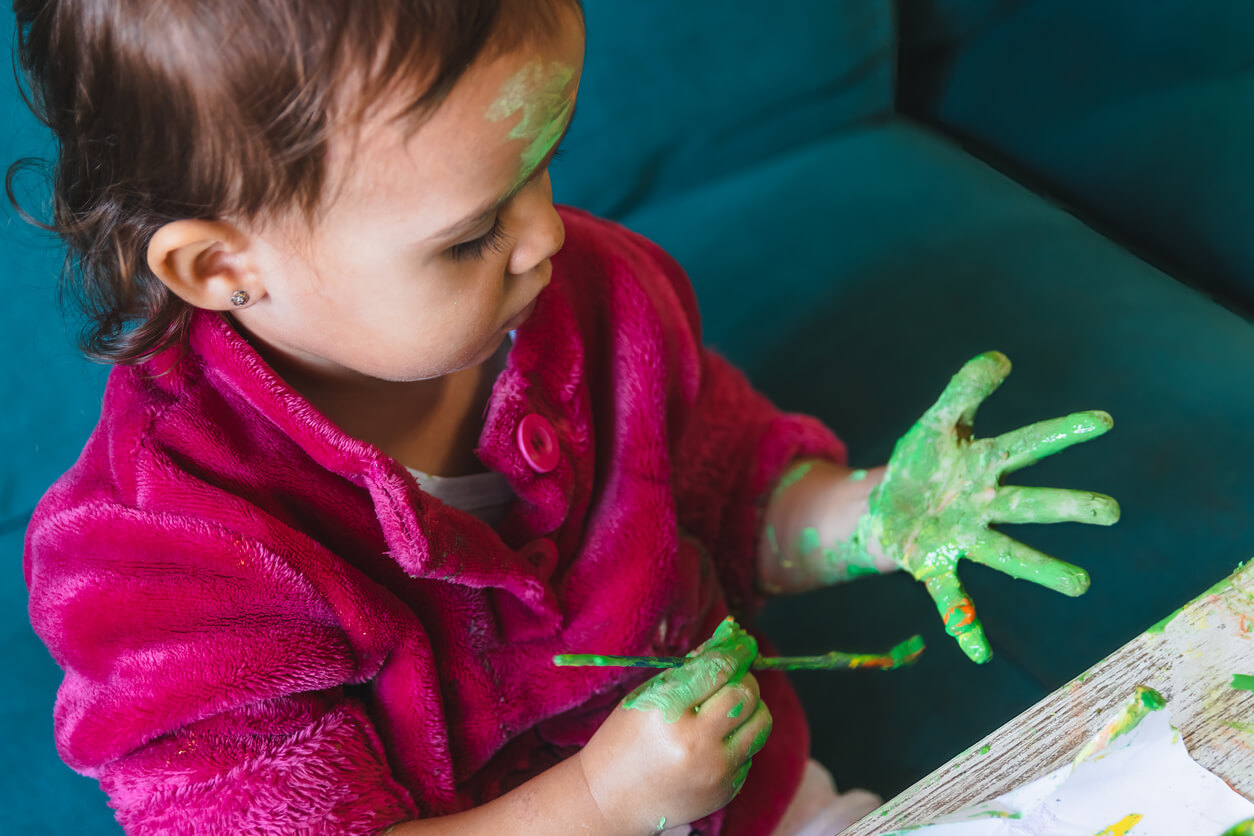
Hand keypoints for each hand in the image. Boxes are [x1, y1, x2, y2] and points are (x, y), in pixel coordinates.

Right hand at [577, 618, 772, 832]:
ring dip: (751, 708)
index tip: (744, 643)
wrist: (611, 800)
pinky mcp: (726, 790)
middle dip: (744, 678)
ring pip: (760, 722)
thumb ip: (688, 672)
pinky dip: (738, 740)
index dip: (736, 651)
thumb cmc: (624, 740)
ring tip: (729, 708)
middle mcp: (695, 742)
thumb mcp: (646, 697)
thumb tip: (727, 645)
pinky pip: (750, 752)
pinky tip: (713, 744)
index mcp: (667, 710)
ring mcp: (714, 770)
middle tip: (733, 677)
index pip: (718, 669)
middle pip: (745, 694)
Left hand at [859, 352, 1118, 662]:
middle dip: (1065, 507)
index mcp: (983, 465)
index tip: (1102, 420)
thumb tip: (1000, 359)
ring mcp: (961, 537)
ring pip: (1005, 553)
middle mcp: (982, 505)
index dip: (1060, 432)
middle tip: (1109, 511)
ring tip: (1079, 585)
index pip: (1026, 444)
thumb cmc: (922, 464)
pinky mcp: (932, 563)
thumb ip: (964, 392)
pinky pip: (951, 597)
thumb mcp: (936, 422)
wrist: (883, 506)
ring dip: (1040, 568)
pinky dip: (966, 626)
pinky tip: (979, 654)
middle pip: (1027, 504)